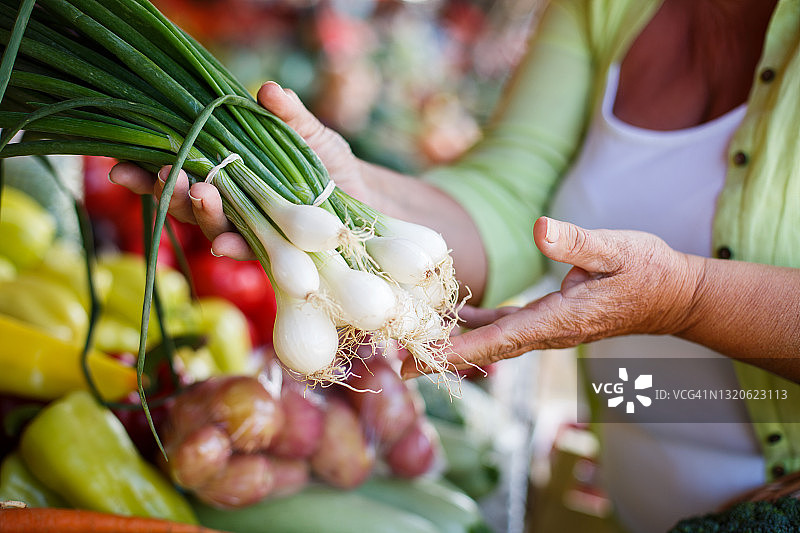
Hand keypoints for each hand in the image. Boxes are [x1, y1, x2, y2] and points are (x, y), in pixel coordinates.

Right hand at [108, 82, 365, 258]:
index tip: (122, 165)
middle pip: (187, 201)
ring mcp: (249, 228)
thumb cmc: (329, 162)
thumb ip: (287, 115)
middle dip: (170, 190)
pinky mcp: (272, 250)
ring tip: (200, 193)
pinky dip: (235, 246)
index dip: (148, 171)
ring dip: (200, 213)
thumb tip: (267, 90)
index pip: (180, 170)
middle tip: (164, 174)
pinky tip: (226, 242)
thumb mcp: (308, 133)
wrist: (364, 199)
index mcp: (226, 170)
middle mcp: (230, 203)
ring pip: (212, 226)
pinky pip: (248, 251)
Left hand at [401, 217, 703, 377]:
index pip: (498, 339)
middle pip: (484, 350)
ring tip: (411, 342)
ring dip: (452, 344)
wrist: (671, 295)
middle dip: (442, 357)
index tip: (419, 362)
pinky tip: (449, 315)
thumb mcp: (615, 248)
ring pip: (489, 342)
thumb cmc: (647, 270)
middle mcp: (546, 332)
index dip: (457, 351)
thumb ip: (577, 242)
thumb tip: (540, 229)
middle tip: (396, 363)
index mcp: (559, 319)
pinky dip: (472, 326)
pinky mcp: (545, 320)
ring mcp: (545, 329)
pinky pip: (501, 328)